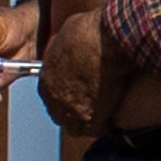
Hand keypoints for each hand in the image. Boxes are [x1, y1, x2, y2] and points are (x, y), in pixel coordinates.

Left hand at [41, 6, 117, 133]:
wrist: (107, 41)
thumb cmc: (91, 31)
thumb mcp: (68, 34)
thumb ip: (65, 48)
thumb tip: (72, 44)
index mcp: (47, 78)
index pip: (51, 96)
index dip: (66, 95)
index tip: (79, 92)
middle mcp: (54, 98)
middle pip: (60, 115)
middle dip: (74, 111)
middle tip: (92, 104)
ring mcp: (71, 111)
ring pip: (76, 127)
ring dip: (88, 121)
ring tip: (104, 113)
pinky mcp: (90, 118)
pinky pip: (96, 129)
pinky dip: (105, 124)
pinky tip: (114, 115)